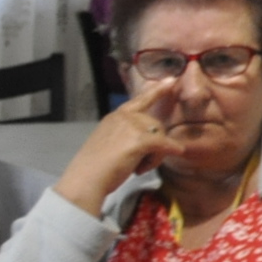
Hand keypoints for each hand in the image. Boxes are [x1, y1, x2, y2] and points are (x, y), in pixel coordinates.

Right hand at [52, 77, 179, 217]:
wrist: (84, 181)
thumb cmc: (94, 169)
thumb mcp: (108, 143)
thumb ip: (125, 135)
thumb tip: (147, 140)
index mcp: (115, 117)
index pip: (139, 100)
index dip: (156, 91)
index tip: (170, 80)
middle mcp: (124, 117)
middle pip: (155, 125)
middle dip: (154, 145)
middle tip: (139, 165)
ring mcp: (132, 126)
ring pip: (160, 137)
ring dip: (154, 155)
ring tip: (137, 169)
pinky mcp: (140, 140)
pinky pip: (164, 144)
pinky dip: (171, 149)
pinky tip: (177, 152)